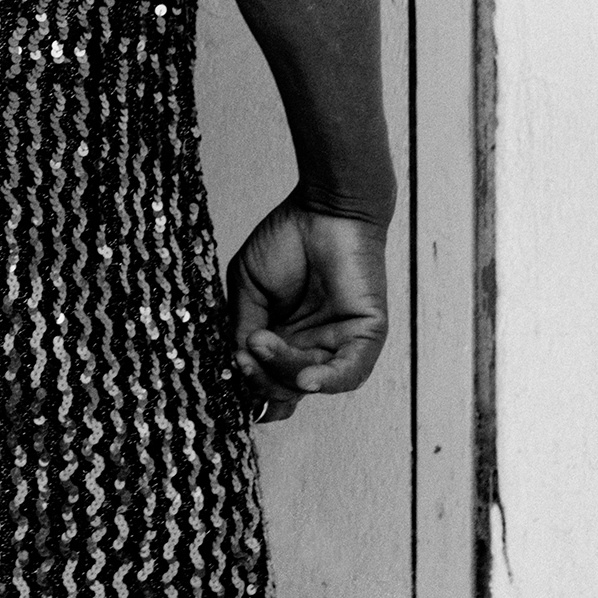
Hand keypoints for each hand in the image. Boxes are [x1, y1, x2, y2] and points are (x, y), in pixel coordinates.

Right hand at [227, 195, 388, 423]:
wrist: (323, 208)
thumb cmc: (285, 240)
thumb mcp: (247, 285)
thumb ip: (241, 324)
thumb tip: (239, 361)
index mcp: (283, 339)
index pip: (268, 382)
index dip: (249, 387)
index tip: (232, 372)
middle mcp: (311, 348)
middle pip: (286, 389)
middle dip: (262, 380)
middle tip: (245, 355)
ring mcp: (339, 343)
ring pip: (312, 381)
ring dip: (284, 373)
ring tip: (262, 344)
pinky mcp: (365, 335)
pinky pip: (351, 372)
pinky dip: (328, 381)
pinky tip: (305, 381)